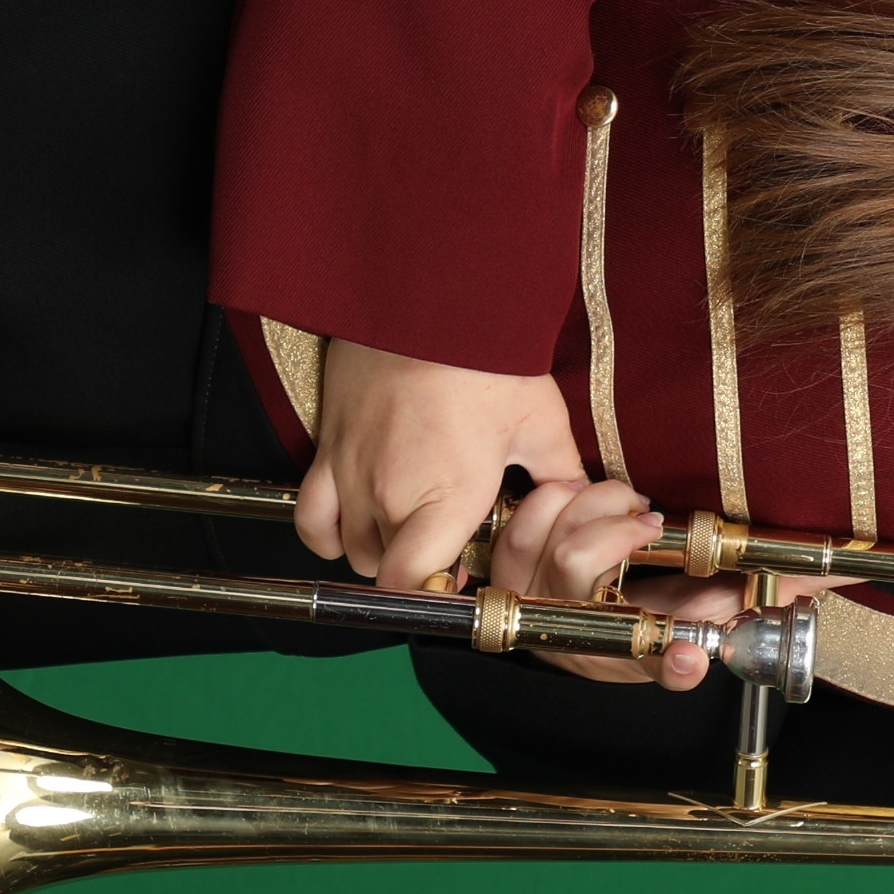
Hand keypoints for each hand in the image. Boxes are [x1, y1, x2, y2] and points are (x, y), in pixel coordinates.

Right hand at [292, 341, 599, 596]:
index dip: (434, 595)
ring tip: (413, 527)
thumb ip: (560, 473)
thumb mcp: (540, 419)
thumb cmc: (485, 357)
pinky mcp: (328, 449)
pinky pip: (311, 520)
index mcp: (448, 499)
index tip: (456, 581)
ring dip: (381, 551)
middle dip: (418, 568)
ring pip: (354, 550)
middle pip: (388, 571)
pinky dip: (328, 536)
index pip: (415, 585)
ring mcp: (351, 475)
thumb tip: (582, 500)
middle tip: (448, 544)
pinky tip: (353, 528)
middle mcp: (391, 496)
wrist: (425, 299)